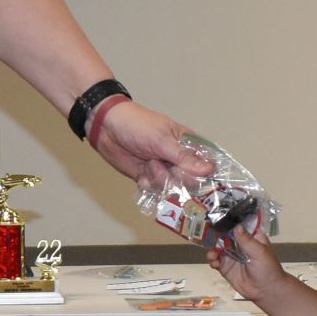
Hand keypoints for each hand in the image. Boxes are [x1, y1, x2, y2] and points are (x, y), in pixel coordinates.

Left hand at [87, 99, 215, 194]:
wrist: (107, 128)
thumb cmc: (137, 125)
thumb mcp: (163, 140)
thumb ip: (185, 158)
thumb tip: (209, 170)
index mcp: (187, 144)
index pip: (205, 165)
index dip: (201, 174)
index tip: (189, 173)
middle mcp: (178, 159)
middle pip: (190, 182)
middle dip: (176, 177)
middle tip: (163, 165)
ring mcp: (163, 169)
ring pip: (171, 188)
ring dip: (158, 179)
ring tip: (148, 164)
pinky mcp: (148, 177)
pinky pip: (154, 190)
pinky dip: (147, 183)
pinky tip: (140, 172)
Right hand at [206, 208, 284, 300]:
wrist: (266, 291)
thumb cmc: (268, 269)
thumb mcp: (259, 252)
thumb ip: (246, 240)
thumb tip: (236, 226)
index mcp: (251, 237)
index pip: (239, 224)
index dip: (229, 220)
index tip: (218, 215)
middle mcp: (239, 244)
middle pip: (224, 234)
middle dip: (215, 233)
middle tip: (207, 233)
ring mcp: (231, 255)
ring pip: (217, 247)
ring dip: (212, 248)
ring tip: (213, 254)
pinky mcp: (225, 267)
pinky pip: (215, 261)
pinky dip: (212, 260)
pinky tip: (215, 262)